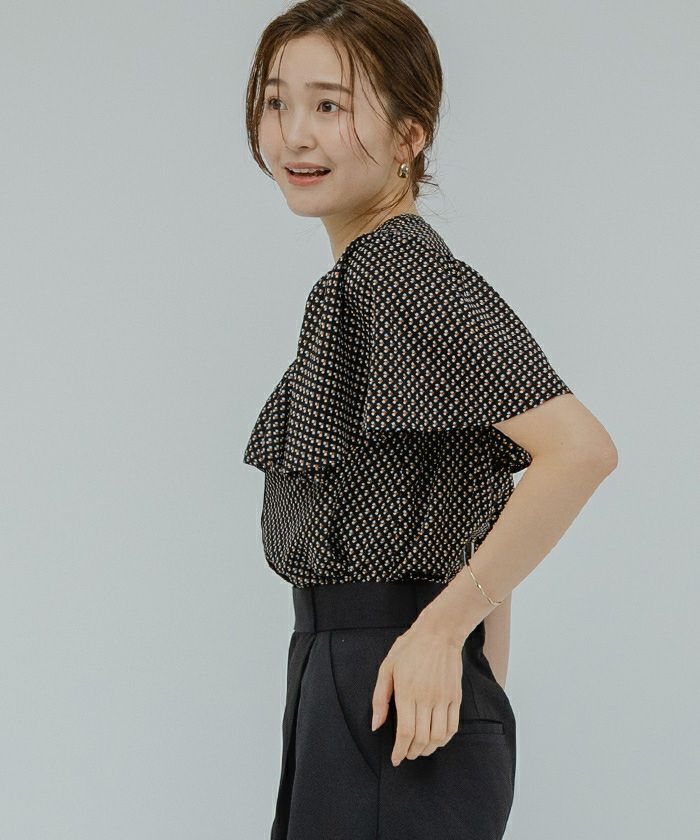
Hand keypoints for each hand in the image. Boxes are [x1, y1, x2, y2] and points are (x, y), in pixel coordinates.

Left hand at [370, 617, 465, 766]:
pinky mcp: (455, 696)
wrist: (439, 633)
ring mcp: (443, 698)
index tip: (396, 759)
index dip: (400, 751)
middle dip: (412, 753)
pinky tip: (436, 740)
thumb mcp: (387, 667)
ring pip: (438, 736)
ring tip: (420, 750)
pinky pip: (453, 727)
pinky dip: (444, 739)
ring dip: (428, 750)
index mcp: (407, 691)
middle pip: (422, 739)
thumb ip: (380, 698)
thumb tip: (376, 725)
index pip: (405, 732)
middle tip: (406, 755)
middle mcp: (426, 698)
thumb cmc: (409, 648)